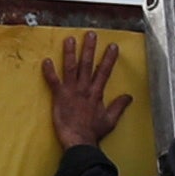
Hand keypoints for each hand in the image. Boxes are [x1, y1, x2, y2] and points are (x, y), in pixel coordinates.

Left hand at [42, 31, 134, 150]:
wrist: (80, 141)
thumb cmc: (93, 133)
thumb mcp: (110, 120)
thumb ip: (119, 106)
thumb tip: (128, 97)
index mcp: (96, 93)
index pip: (104, 71)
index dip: (108, 58)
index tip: (112, 46)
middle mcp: (84, 89)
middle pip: (87, 64)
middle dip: (89, 48)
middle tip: (90, 34)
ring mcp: (71, 91)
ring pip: (71, 68)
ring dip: (70, 53)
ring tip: (69, 39)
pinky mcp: (59, 97)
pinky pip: (53, 82)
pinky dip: (49, 71)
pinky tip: (46, 60)